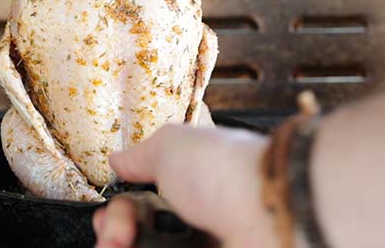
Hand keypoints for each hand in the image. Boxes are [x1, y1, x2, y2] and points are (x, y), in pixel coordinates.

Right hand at [92, 124, 279, 247]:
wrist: (274, 208)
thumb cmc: (227, 172)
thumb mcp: (169, 147)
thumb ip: (140, 157)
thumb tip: (118, 160)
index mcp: (182, 185)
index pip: (136, 208)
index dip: (116, 216)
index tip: (110, 222)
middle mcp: (193, 219)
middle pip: (139, 237)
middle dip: (116, 236)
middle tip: (117, 240)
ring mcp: (204, 244)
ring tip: (122, 247)